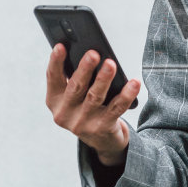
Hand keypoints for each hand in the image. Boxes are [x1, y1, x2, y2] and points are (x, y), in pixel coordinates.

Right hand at [45, 43, 140, 165]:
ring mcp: (82, 123)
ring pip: (95, 97)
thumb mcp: (76, 97)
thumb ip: (77, 79)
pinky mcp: (101, 129)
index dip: (56, 61)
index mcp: (54, 101)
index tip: (60, 46)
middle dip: (84, 69)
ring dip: (104, 79)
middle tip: (93, 54)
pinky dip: (126, 94)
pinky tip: (134, 83)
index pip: (53, 78)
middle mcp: (64, 114)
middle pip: (76, 87)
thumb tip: (90, 54)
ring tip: (111, 64)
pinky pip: (116, 108)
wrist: (103, 140)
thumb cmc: (89, 108)